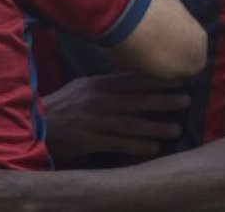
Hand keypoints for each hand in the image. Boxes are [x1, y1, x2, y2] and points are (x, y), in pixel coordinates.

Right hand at [43, 73, 188, 160]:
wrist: (39, 123)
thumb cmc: (65, 104)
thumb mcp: (84, 86)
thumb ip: (108, 82)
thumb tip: (135, 78)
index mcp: (98, 85)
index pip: (131, 81)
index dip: (155, 82)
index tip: (177, 81)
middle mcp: (98, 100)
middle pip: (135, 100)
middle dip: (162, 100)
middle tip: (185, 101)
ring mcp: (94, 121)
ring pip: (130, 123)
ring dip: (155, 126)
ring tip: (176, 129)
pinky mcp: (89, 140)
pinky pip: (117, 143)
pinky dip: (137, 145)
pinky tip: (154, 147)